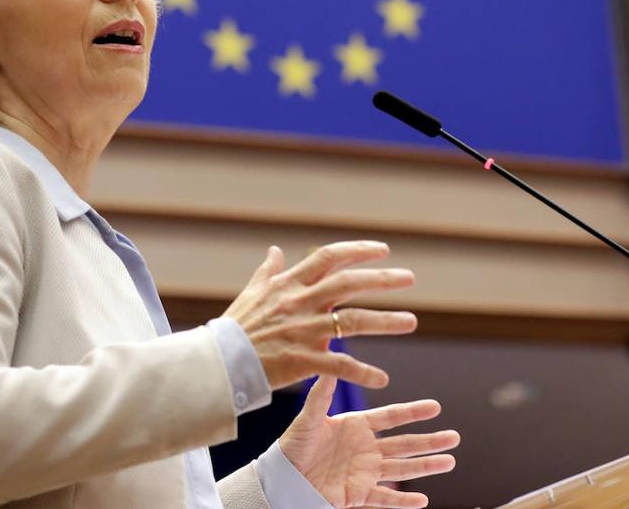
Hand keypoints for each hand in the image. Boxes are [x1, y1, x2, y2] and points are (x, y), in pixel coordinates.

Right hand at [223, 241, 416, 389]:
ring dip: (385, 321)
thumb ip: (268, 271)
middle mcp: (300, 303)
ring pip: (352, 322)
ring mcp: (303, 331)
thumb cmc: (236, 328)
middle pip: (348, 284)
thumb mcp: (252, 293)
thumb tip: (275, 250)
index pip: (328, 258)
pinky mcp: (303, 360)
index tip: (383, 249)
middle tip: (409, 277)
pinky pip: (339, 366)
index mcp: (290, 285)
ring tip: (410, 321)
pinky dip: (362, 372)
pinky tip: (382, 379)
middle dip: (381, 279)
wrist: (219, 364)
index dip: (357, 250)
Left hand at [280, 376, 459, 507]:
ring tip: (450, 462)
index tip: (436, 407)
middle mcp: (365, 448)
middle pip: (405, 443)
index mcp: (356, 426)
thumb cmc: (291, 447)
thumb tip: (330, 364)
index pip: (392, 417)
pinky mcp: (358, 494)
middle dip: (430, 441)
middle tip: (455, 437)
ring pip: (403, 468)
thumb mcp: (308, 419)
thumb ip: (321, 395)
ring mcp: (365, 472)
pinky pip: (385, 498)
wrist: (282, 480)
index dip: (414, 412)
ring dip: (426, 466)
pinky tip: (423, 500)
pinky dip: (403, 500)